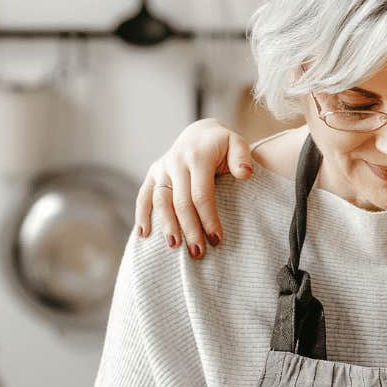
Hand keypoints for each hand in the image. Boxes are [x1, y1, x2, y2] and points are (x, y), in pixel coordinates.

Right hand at [134, 119, 256, 256]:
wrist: (200, 133)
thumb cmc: (222, 145)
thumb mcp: (237, 144)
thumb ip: (242, 158)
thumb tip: (245, 175)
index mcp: (197, 157)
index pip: (201, 194)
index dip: (208, 219)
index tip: (216, 240)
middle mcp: (176, 162)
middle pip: (181, 202)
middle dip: (190, 229)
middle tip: (198, 252)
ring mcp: (162, 167)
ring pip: (161, 201)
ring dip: (166, 225)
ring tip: (174, 247)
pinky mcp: (153, 173)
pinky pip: (144, 195)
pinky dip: (142, 214)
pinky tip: (143, 234)